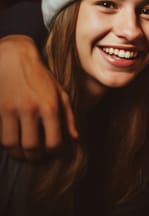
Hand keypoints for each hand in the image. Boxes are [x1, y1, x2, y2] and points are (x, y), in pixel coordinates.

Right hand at [0, 35, 77, 159]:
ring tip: (23, 153)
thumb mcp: (60, 93)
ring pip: (10, 144)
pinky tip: (12, 141)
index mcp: (50, 106)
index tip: (52, 152)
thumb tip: (75, 138)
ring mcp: (9, 109)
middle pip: (30, 146)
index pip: (53, 142)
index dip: (53, 152)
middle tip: (36, 157)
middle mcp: (29, 109)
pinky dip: (5, 142)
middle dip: (34, 157)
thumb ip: (69, 117)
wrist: (13, 58)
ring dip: (17, 153)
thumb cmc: (40, 77)